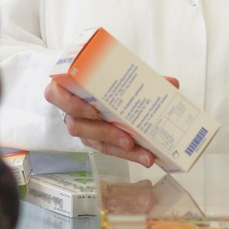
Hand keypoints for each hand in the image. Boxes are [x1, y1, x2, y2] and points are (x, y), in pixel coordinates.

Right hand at [43, 76, 179, 168]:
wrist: (92, 85)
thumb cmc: (99, 76)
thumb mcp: (113, 72)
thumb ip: (140, 77)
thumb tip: (172, 83)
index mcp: (65, 86)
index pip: (56, 95)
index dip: (73, 105)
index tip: (94, 110)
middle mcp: (69, 110)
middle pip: (79, 126)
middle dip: (106, 133)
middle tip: (129, 139)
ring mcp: (81, 126)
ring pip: (94, 141)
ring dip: (119, 148)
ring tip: (142, 152)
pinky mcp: (93, 139)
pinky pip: (106, 148)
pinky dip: (126, 153)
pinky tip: (144, 156)